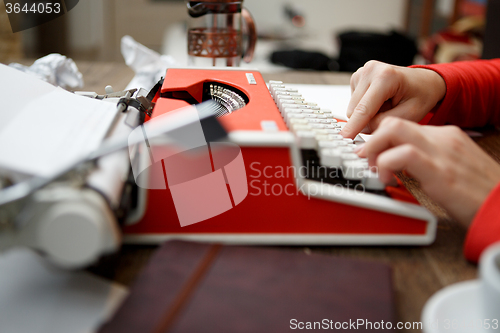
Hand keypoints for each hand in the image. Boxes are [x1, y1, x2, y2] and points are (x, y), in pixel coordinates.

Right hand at [340, 60, 446, 138]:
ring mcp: (361, 72)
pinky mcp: (357, 77)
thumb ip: (385, 122)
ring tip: (386, 106)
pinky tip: (380, 101)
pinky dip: (366, 107)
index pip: (364, 109)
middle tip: (390, 114)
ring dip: (367, 114)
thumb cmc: (421, 95)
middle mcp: (370, 70)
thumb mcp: (411, 114)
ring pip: (352, 109)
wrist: (423, 81)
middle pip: (355, 110)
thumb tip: (362, 128)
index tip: (345, 138)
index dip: (354, 126)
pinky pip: (354, 104)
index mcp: (385, 76)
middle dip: (368, 120)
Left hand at [359, 117, 499, 224]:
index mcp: (447, 136)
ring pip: (394, 129)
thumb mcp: (452, 169)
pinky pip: (403, 154)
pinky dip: (386, 163)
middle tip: (367, 160)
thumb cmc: (479, 193)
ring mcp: (442, 152)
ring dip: (374, 148)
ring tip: (376, 169)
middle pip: (394, 122)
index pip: (403, 125)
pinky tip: (388, 178)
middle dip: (372, 139)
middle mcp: (443, 138)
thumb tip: (398, 164)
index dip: (380, 138)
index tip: (371, 154)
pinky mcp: (440, 171)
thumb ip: (427, 161)